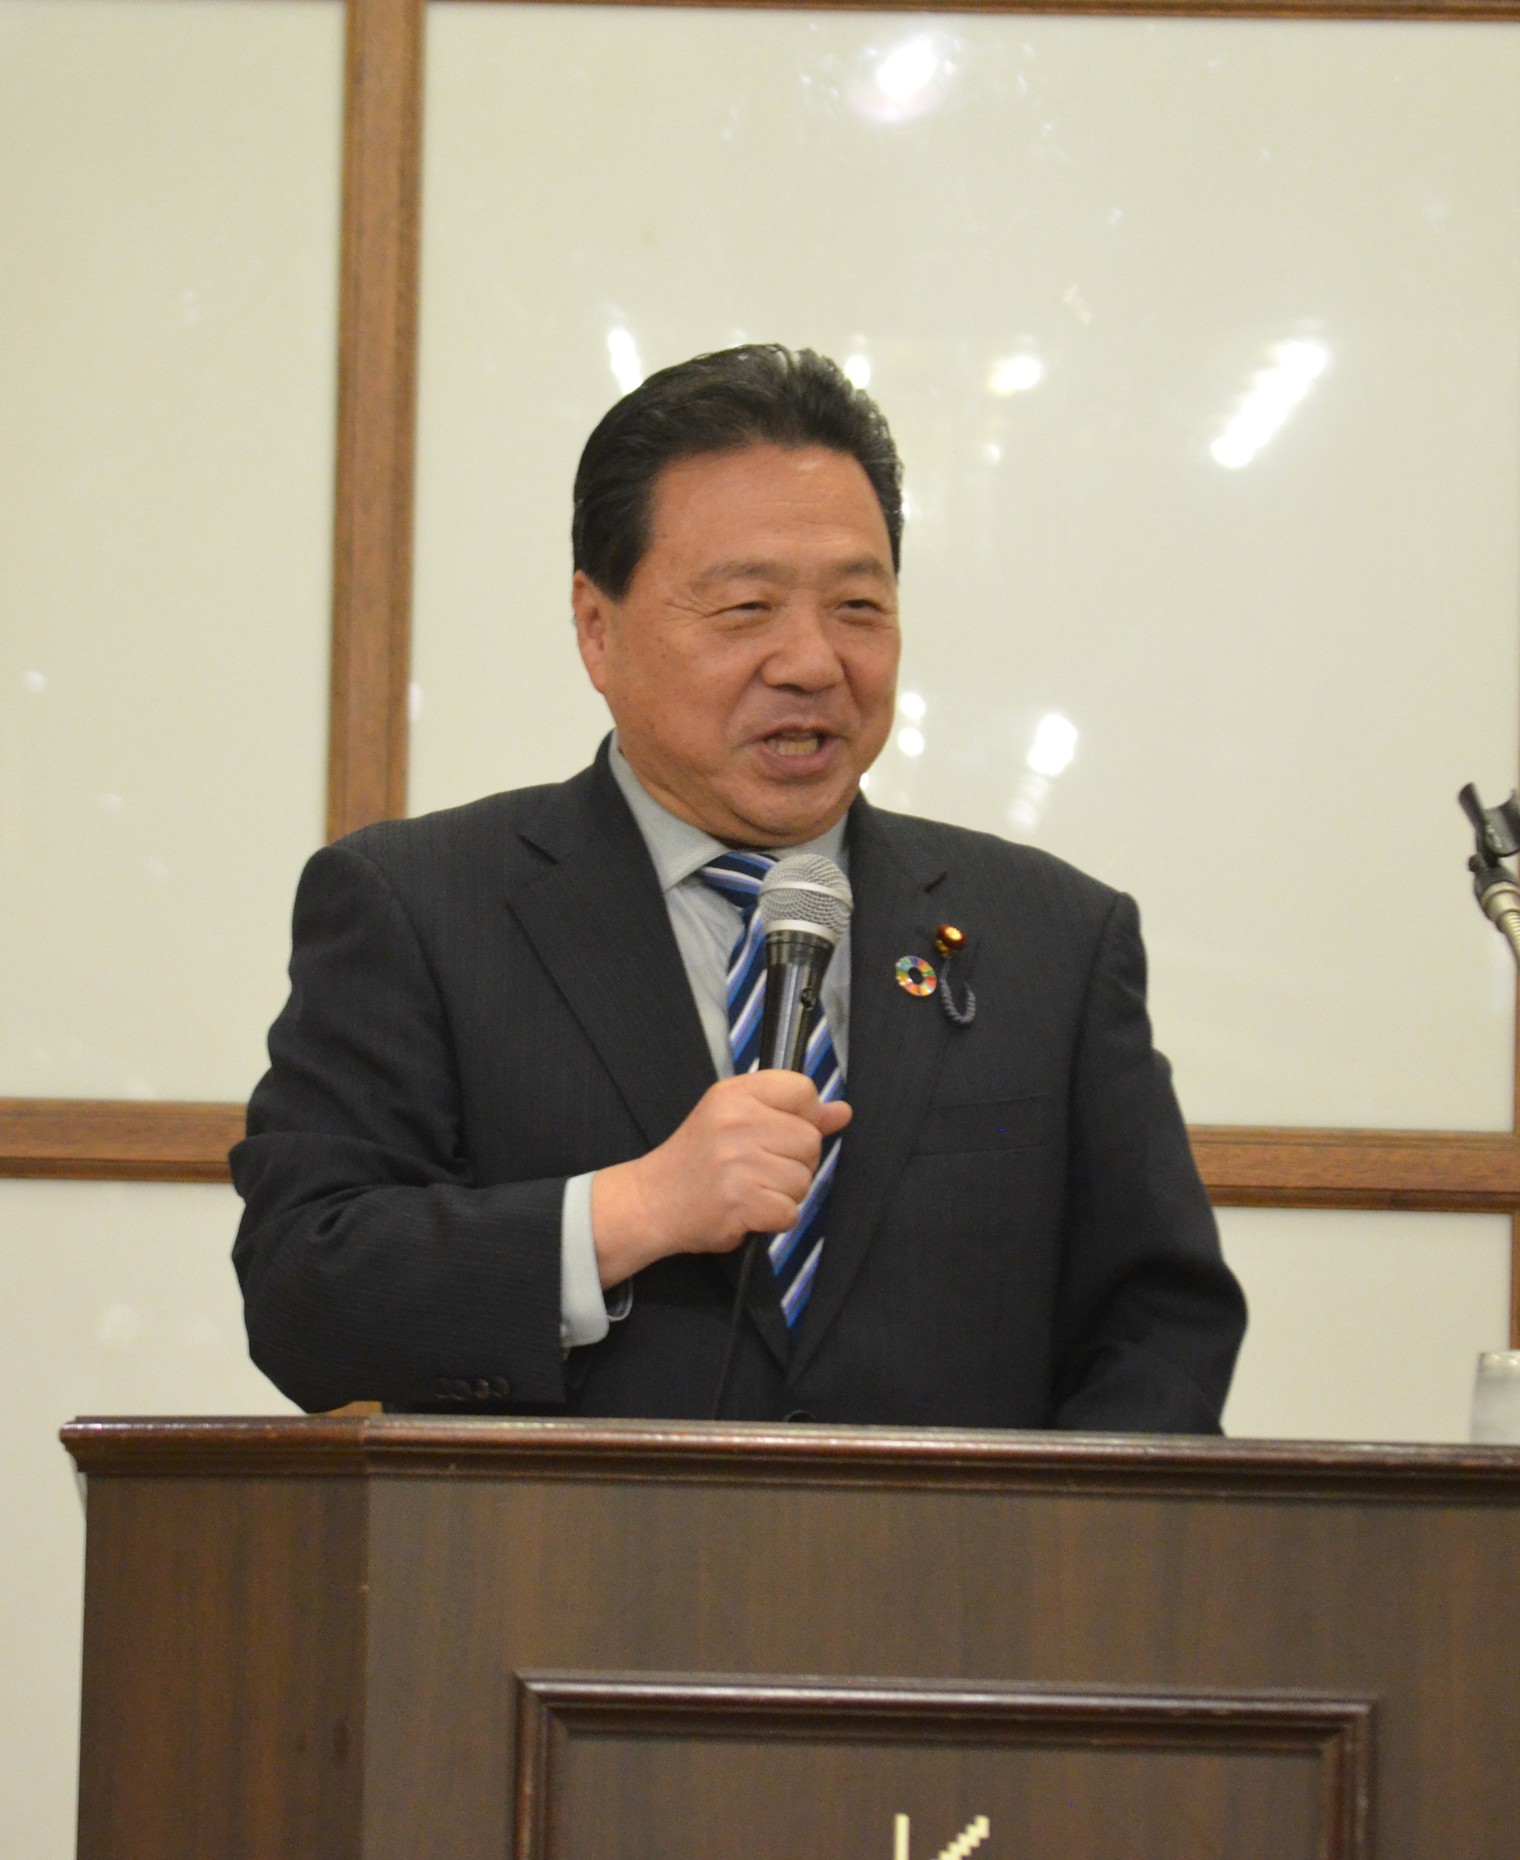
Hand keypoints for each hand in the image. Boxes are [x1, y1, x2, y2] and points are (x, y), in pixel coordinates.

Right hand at [590, 1071, 852, 1287]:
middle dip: (795, 1163)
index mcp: (735, 1093)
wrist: (650, 1201)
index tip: (780, 1135)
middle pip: (810, 1140)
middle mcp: (736, 1122)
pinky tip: (748, 1211)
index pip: (802, 1090)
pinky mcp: (740, 1201)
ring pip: (803, 1180)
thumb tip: (842, 1112)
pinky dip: (774, 1219)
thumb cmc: (697, 1159)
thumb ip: (791, 1113)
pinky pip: (789, 1212)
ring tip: (751, 1190)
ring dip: (784, 1194)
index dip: (804, 1117)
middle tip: (759, 1170)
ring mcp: (738, 1162)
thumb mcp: (735, 1119)